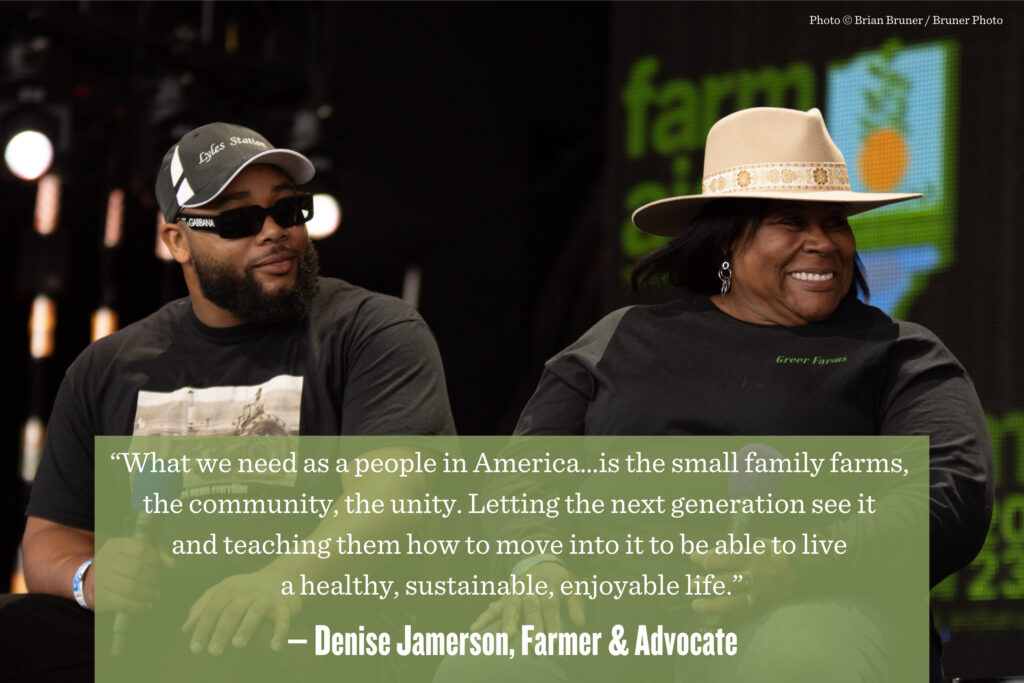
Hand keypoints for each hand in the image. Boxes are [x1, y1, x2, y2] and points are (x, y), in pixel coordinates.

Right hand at [93, 537, 173, 612]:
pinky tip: (147, 605)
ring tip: (155, 595)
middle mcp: (105, 560)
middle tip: (157, 584)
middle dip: (153, 578)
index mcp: (115, 545)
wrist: (87, 579)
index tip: (159, 567)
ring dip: (148, 594)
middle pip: (137, 568)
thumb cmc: (119, 564)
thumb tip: (171, 563)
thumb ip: (156, 554)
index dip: (155, 559)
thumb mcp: (134, 553)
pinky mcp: (98, 597)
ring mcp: (99, 579)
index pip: (140, 548)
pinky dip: (139, 606)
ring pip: (130, 587)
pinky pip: (123, 603)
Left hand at [182, 569, 300, 655]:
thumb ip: (202, 607)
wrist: (281, 577)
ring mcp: (266, 598)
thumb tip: (185, 629)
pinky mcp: (285, 606)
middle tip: (213, 651)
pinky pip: (283, 620)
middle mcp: (247, 592)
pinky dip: (280, 633)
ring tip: (237, 645)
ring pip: (255, 612)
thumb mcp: (223, 591)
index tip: (195, 648)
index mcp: (228, 589)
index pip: (212, 609)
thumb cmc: (246, 590)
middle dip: (221, 631)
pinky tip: (274, 648)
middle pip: (231, 611)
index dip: (202, 628)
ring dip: (246, 628)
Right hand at [470, 562, 584, 634]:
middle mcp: (530, 587)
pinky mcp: (504, 597)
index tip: (555, 640)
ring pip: (511, 605)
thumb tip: (581, 623)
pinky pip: (492, 607)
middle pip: (531, 606)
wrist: (540, 561)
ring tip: (508, 636)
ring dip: (508, 620)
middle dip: (532, 625)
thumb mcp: (573, 585)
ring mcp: (515, 591)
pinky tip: (474, 630)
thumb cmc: (559, 580)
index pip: (551, 604)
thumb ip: (576, 604)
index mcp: (549, 584)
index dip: (553, 622)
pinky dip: (483, 618)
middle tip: (535, 644)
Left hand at [689, 545, 794, 614]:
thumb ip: (729, 548)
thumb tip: (706, 553)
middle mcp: (754, 576)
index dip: (707, 559)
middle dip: (707, 584)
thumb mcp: (752, 543)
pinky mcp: (758, 604)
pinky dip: (726, 615)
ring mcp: (757, 592)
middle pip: (727, 582)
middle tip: (692, 584)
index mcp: (752, 556)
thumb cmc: (768, 553)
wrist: (793, 571)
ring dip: (713, 604)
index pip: (726, 558)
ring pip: (733, 601)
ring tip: (696, 604)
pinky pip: (741, 612)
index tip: (694, 557)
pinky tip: (713, 617)